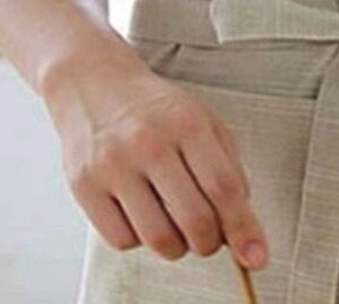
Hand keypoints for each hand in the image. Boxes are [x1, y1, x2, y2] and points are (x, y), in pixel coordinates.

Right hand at [40, 40, 268, 268]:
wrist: (93, 83)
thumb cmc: (154, 107)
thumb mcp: (203, 120)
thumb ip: (229, 167)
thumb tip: (242, 224)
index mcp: (186, 123)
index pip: (224, 187)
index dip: (243, 227)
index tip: (255, 255)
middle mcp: (148, 143)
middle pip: (194, 218)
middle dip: (210, 243)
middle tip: (210, 238)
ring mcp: (112, 165)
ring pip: (158, 237)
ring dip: (177, 247)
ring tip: (178, 229)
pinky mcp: (83, 185)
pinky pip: (122, 239)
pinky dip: (140, 240)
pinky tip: (143, 216)